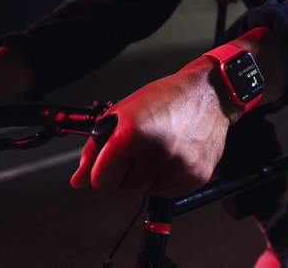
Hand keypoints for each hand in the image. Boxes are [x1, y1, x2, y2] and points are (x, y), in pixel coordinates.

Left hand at [70, 55, 230, 196]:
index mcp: (131, 134)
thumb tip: (79, 180)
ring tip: (156, 152)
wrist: (209, 93)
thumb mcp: (122, 114)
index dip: (102, 174)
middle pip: (123, 191)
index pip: (100, 182)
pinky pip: (169, 193)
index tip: (109, 165)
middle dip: (124, 176)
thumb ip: (95, 149)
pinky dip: (166, 181)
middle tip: (137, 153)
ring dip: (146, 179)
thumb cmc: (165, 98)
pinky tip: (172, 158)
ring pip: (146, 194)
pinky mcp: (197, 175)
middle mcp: (156, 152)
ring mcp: (178, 166)